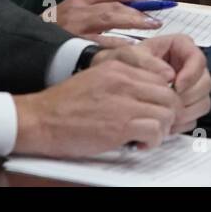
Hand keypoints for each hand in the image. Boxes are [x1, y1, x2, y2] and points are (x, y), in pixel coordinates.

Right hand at [12, 54, 182, 156]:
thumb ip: (122, 81)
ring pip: (167, 113)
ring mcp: (123, 102)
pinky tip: (138, 144)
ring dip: (161, 129)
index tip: (157, 108)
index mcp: (117, 67)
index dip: (163, 96)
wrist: (41, 120)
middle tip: (156, 125)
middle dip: (167, 114)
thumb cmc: (64, 105)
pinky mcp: (121, 125)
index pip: (160, 77)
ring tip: (146, 136)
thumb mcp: (96, 79)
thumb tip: (147, 94)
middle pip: (168, 95)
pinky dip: (152, 142)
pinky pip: (155, 131)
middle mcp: (123, 80)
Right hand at [41, 0, 163, 38]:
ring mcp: (75, 27)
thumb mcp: (64, 14)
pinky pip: (103, 42)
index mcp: (77, 1)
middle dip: (138, 11)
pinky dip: (120, 44)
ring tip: (152, 30)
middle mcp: (77, 10)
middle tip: (157, 19)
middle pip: (114, 5)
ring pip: (111, 19)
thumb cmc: (47, 34)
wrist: (23, 48)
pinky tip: (134, 50)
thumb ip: (83, 8)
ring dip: (134, 23)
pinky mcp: (74, 44)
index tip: (149, 1)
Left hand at [97, 34, 210, 132]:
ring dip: (187, 112)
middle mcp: (188, 67)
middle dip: (190, 96)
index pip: (199, 59)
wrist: (112, 85)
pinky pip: (194, 117)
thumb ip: (146, 60)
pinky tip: (165, 123)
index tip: (177, 85)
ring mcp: (189, 87)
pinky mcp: (185, 106)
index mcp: (179, 47)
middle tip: (172, 104)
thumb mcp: (127, 56)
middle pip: (205, 83)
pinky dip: (182, 123)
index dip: (191, 74)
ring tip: (166, 116)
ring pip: (203, 102)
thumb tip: (169, 74)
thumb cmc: (120, 65)